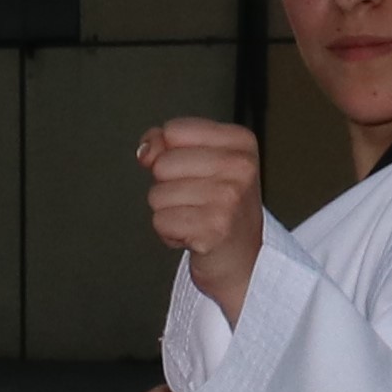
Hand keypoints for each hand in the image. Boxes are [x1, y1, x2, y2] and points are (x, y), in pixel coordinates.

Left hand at [138, 119, 264, 316]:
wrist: (245, 261)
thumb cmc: (223, 210)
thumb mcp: (203, 164)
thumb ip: (167, 145)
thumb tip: (146, 149)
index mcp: (240, 143)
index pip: (173, 131)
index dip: (171, 154)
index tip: (194, 174)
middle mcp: (240, 167)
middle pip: (162, 164)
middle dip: (169, 187)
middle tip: (198, 202)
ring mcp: (229, 198)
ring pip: (157, 195)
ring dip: (169, 213)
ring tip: (197, 219)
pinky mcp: (213, 229)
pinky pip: (160, 222)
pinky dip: (170, 234)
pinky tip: (194, 236)